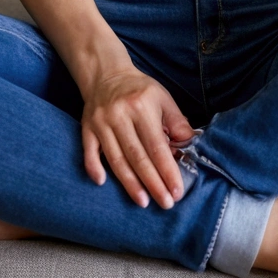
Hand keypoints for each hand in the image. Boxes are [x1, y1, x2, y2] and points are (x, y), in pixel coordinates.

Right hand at [80, 67, 195, 209]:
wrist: (106, 74)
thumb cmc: (140, 90)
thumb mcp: (162, 98)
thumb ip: (177, 122)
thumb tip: (190, 146)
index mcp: (142, 107)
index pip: (157, 146)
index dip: (167, 170)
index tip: (177, 191)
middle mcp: (120, 115)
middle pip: (137, 156)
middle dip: (153, 183)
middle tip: (165, 203)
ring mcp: (101, 123)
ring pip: (116, 159)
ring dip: (129, 183)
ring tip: (143, 202)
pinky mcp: (87, 128)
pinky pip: (89, 151)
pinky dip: (94, 167)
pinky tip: (102, 183)